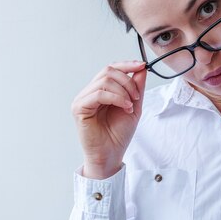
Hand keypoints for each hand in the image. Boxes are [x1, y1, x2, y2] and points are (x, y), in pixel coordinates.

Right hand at [70, 60, 146, 178]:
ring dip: (123, 91)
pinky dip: (115, 98)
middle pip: (108, 71)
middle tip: (136, 96)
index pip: (111, 69)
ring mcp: (83, 99)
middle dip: (127, 81)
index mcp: (101, 90)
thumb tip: (141, 68)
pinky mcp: (79, 108)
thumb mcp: (133, 106)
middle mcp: (90, 92)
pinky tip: (124, 107)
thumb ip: (137, 87)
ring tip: (130, 105)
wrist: (111, 155)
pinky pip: (98, 93)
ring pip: (104, 81)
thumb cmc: (118, 134)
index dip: (126, 64)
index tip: (142, 65)